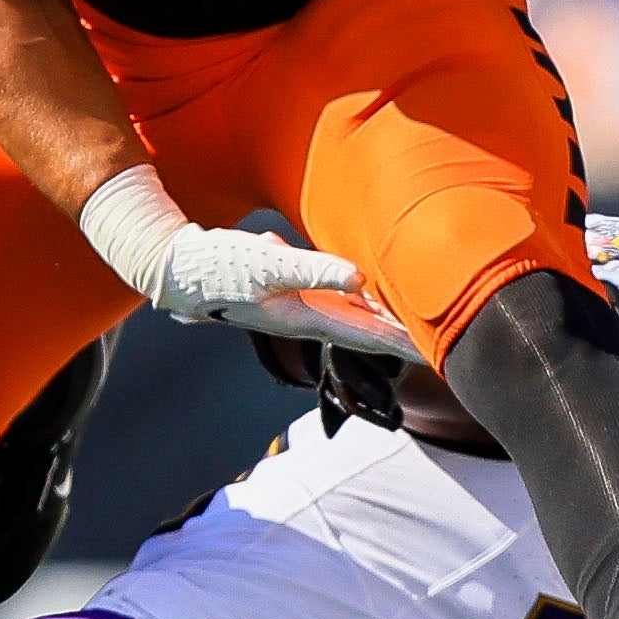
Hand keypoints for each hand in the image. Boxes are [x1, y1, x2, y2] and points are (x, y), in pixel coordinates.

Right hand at [78, 163, 416, 358]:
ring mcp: (297, 305)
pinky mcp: (289, 289)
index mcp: (305, 317)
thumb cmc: (218, 266)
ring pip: (352, 316)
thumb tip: (360, 276)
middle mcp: (306, 316)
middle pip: (366, 331)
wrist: (177, 268)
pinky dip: (359, 300)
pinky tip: (370, 293)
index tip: (435, 353)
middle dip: (402, 338)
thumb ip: (314, 269)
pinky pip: (335, 298)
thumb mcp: (267, 265)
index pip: (366, 333)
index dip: (402, 342)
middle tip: (441, 347)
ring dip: (383, 322)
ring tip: (417, 326)